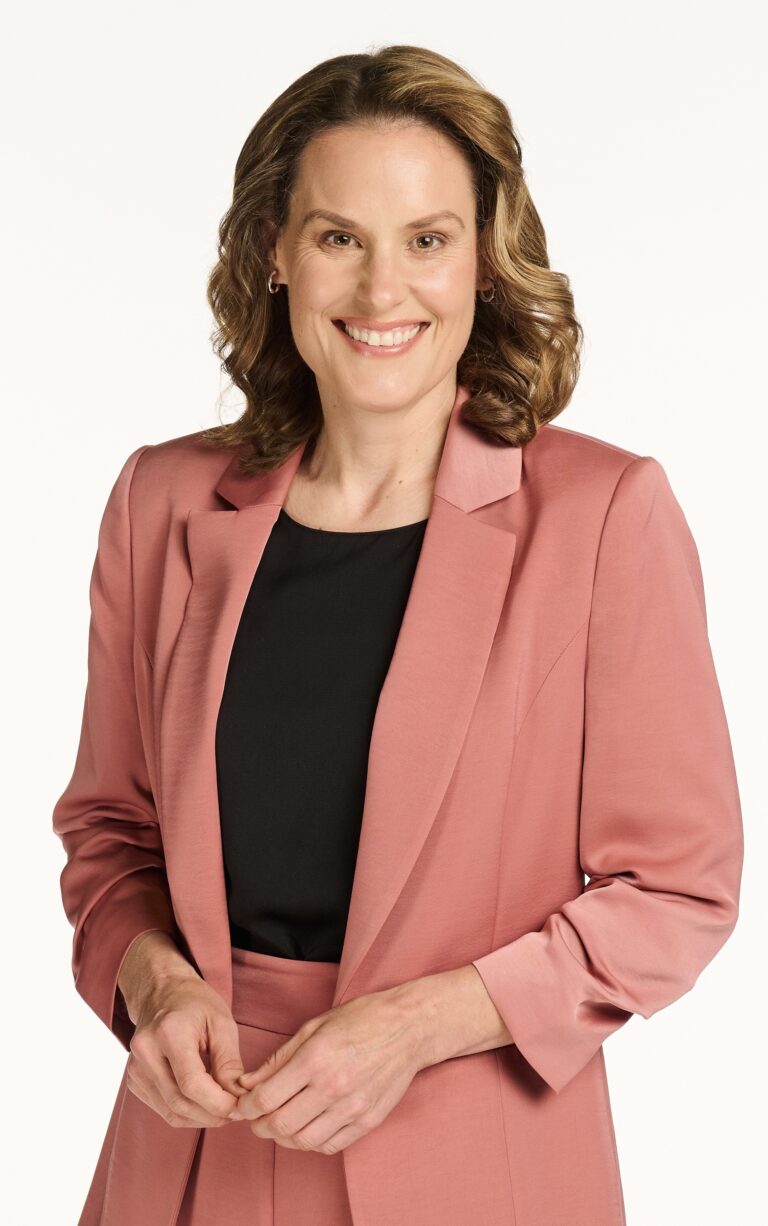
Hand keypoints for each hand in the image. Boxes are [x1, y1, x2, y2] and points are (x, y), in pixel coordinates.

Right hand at [126, 971, 245, 1128]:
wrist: (162, 992)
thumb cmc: (196, 1004)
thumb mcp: (222, 1023)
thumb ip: (230, 1063)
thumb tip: (238, 1099)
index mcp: (169, 1032)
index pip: (191, 1083)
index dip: (218, 1103)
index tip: (240, 1106)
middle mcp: (145, 1052)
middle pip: (180, 1102)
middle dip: (213, 1114)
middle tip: (237, 1111)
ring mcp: (135, 1069)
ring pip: (171, 1112)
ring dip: (201, 1118)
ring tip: (225, 1108)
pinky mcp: (134, 1081)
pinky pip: (164, 1110)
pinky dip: (188, 1113)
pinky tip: (205, 1102)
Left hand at [230, 986, 426, 1153]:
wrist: (408, 1028)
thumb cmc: (360, 1020)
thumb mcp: (313, 1027)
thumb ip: (279, 1058)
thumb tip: (247, 1083)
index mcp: (315, 1058)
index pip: (267, 1098)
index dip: (247, 1108)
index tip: (243, 1106)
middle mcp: (333, 1087)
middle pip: (281, 1125)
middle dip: (260, 1126)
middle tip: (256, 1119)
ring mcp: (353, 1107)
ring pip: (304, 1141)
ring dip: (284, 1138)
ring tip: (280, 1124)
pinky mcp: (368, 1121)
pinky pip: (330, 1145)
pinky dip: (312, 1143)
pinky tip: (307, 1127)